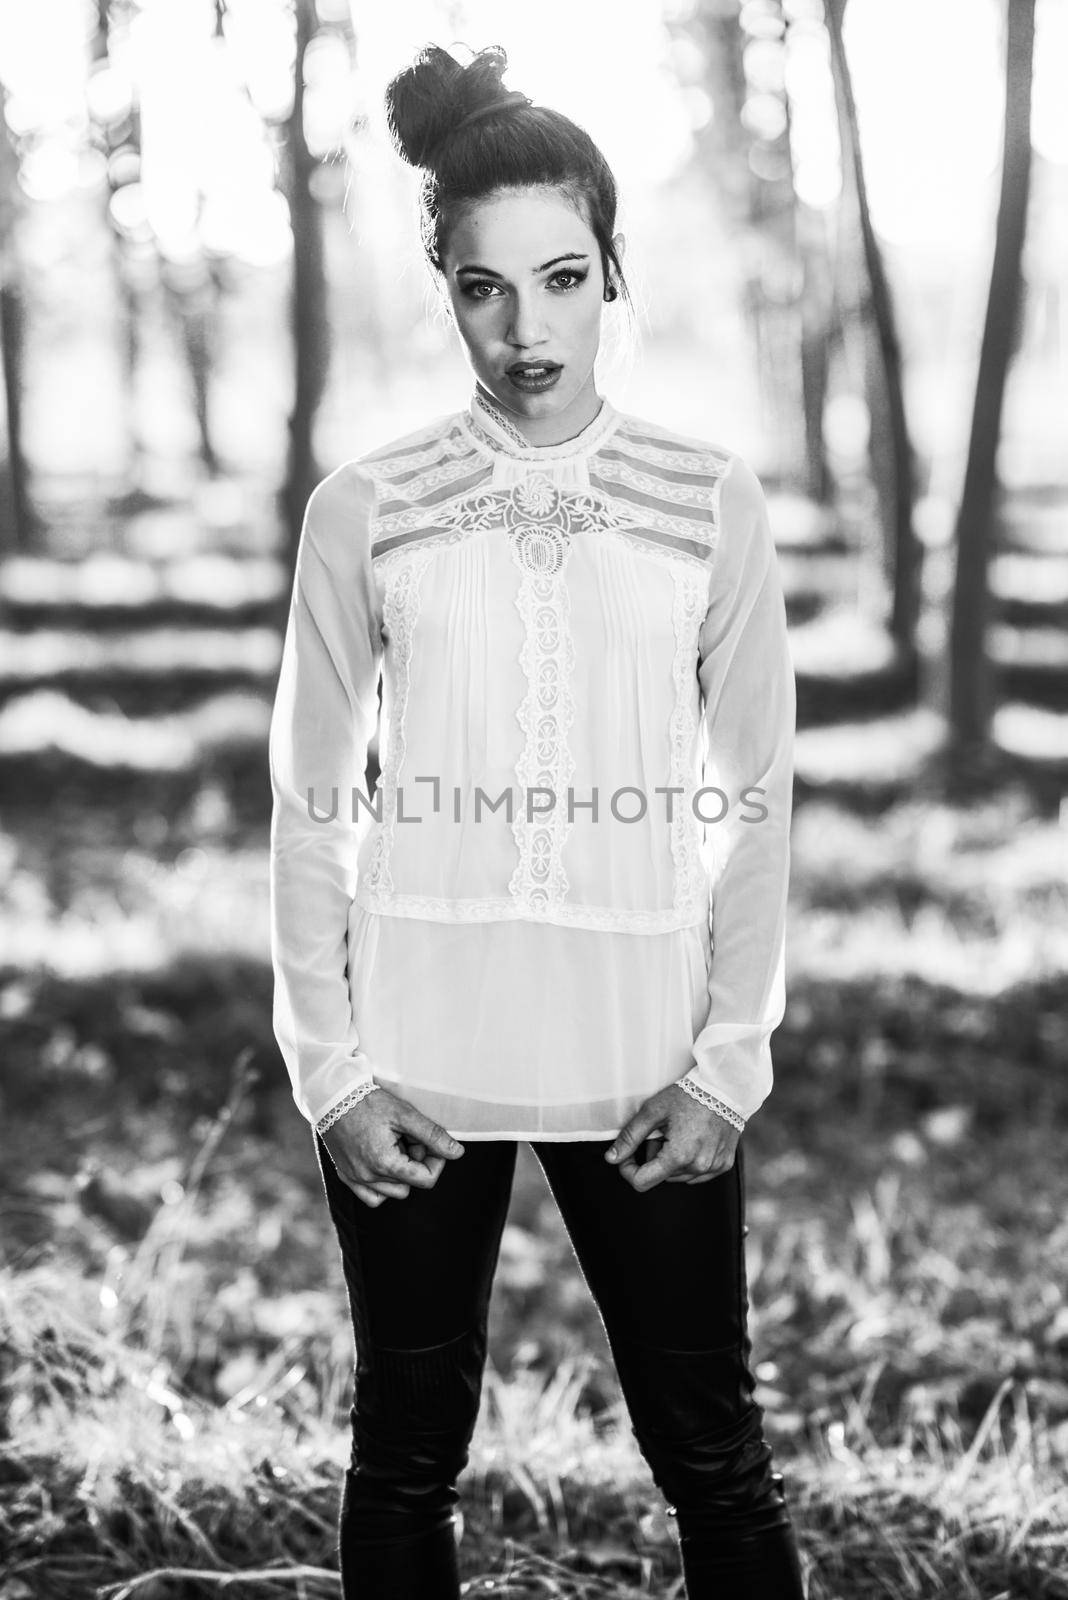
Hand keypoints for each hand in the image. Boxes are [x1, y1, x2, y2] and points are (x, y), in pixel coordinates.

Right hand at [321, 1087, 464, 1207]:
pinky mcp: (345, 1175)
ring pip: (392, 1193)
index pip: (426, 1179)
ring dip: (400, 1174)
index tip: (429, 1141)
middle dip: (416, 1164)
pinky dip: (381, 1185)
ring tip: (394, 1146)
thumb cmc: (368, 1102)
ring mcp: (354, 1179)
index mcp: (384, 1163)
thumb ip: (433, 1135)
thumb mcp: (405, 1114)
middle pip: (410, 1185)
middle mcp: (368, 1177)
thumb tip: (457, 1153)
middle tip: (408, 1138)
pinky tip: (382, 1161)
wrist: (331, 1095)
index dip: (436, 1160)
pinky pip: (371, 1196)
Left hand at [604, 1085, 740, 1191]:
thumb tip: (612, 1158)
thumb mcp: (653, 1111)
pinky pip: (697, 1172)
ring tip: (679, 1133)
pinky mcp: (723, 1164)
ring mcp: (713, 1168)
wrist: (726, 1088)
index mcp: (678, 1156)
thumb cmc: (689, 1095)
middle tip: (661, 1131)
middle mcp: (698, 1167)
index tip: (628, 1154)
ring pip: (678, 1176)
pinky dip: (690, 1160)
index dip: (628, 1169)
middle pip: (660, 1176)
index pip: (642, 1182)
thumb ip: (630, 1136)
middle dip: (654, 1156)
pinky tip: (694, 1139)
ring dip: (672, 1159)